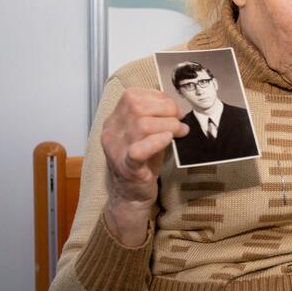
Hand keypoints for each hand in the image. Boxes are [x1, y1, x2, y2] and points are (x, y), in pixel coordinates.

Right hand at [100, 88, 187, 244]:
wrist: (132, 194)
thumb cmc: (143, 162)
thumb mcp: (146, 135)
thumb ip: (155, 118)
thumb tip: (178, 107)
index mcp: (114, 120)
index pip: (132, 95)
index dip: (158, 97)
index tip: (174, 108)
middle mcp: (111, 132)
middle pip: (137, 106)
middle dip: (166, 109)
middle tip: (180, 120)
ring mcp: (117, 149)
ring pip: (142, 125)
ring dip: (169, 125)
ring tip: (180, 132)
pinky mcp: (127, 167)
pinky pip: (138, 150)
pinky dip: (156, 142)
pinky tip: (168, 139)